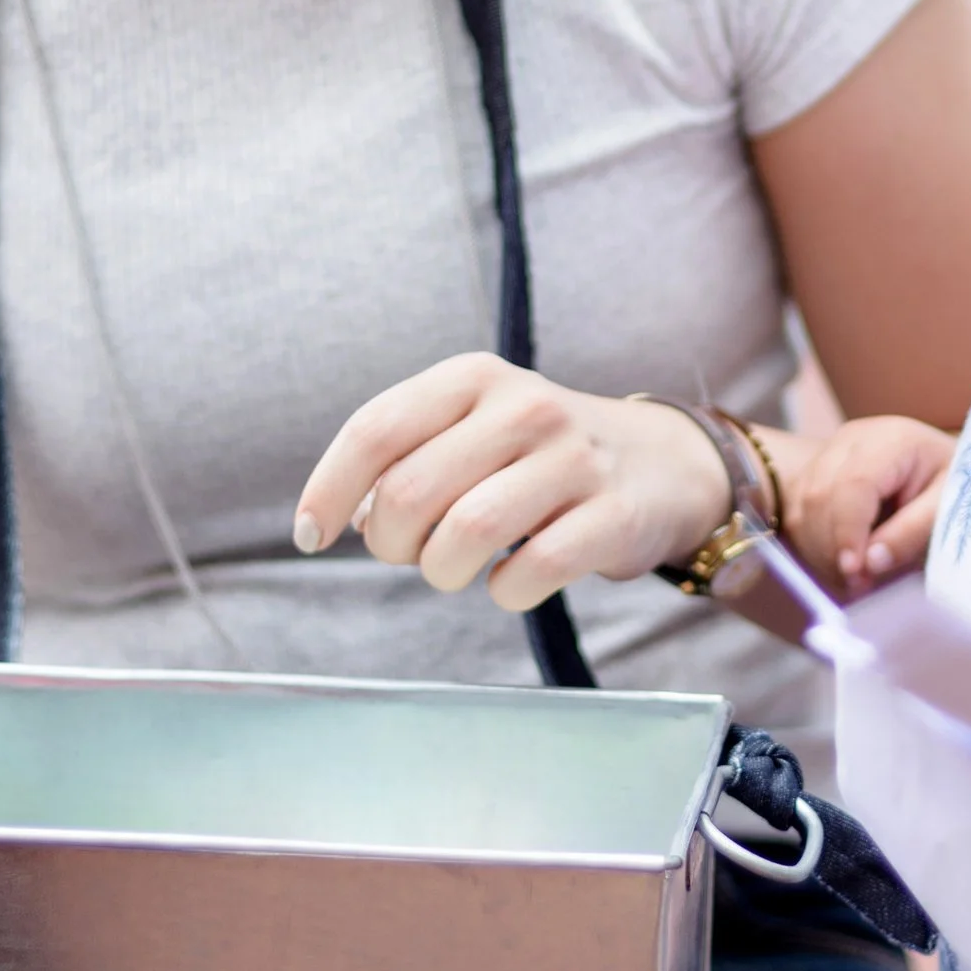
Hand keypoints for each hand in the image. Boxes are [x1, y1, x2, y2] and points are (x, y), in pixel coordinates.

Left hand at [297, 355, 730, 609]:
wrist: (660, 464)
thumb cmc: (538, 454)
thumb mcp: (472, 427)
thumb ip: (406, 458)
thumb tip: (352, 517)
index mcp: (474, 379)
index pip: (375, 430)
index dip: (328, 490)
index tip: (310, 536)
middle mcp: (524, 407)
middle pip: (409, 491)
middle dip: (389, 544)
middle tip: (409, 554)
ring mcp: (573, 459)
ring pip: (465, 534)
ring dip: (441, 572)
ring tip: (456, 568)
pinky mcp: (612, 514)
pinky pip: (531, 571)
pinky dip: (506, 591)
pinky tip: (513, 580)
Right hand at [787, 415, 957, 594]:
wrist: (939, 468)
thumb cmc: (952, 486)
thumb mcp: (949, 507)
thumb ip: (913, 532)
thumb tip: (871, 562)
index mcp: (891, 440)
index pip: (854, 484)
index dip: (847, 531)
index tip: (854, 571)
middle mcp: (851, 440)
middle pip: (820, 496)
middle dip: (832, 548)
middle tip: (860, 585)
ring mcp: (828, 454)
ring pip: (803, 508)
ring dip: (821, 551)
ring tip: (855, 579)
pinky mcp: (814, 474)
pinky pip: (798, 515)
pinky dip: (815, 546)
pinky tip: (842, 563)